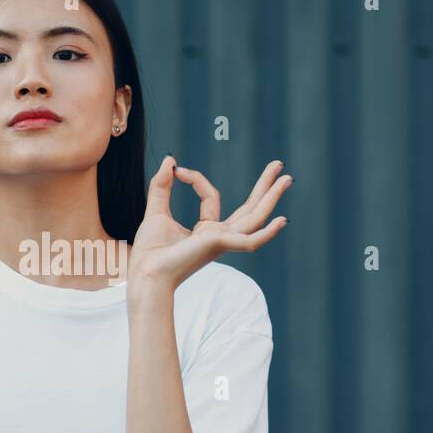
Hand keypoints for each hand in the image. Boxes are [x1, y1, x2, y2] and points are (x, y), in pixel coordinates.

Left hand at [127, 156, 290, 292]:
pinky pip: (250, 242)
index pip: (212, 196)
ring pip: (255, 218)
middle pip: (249, 209)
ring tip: (287, 178)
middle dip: (264, 187)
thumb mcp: (156, 211)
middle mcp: (220, 237)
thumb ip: (162, 186)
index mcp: (207, 231)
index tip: (177, 170)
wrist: (145, 273)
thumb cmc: (150, 252)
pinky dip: (267, 233)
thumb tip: (170, 160)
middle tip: (279, 165)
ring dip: (271, 198)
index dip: (196, 179)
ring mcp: (222, 242)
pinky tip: (282, 221)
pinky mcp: (220, 246)